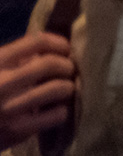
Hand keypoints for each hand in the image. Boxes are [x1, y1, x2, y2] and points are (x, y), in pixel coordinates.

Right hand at [0, 32, 74, 148]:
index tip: (65, 48)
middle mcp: (2, 83)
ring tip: (64, 89)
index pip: (36, 41)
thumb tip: (47, 52)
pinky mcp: (16, 131)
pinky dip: (60, 110)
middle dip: (66, 65)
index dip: (58, 42)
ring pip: (59, 89)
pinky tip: (55, 109)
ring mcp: (9, 108)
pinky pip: (55, 115)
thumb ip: (13, 59)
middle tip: (68, 70)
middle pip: (51, 64)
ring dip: (67, 87)